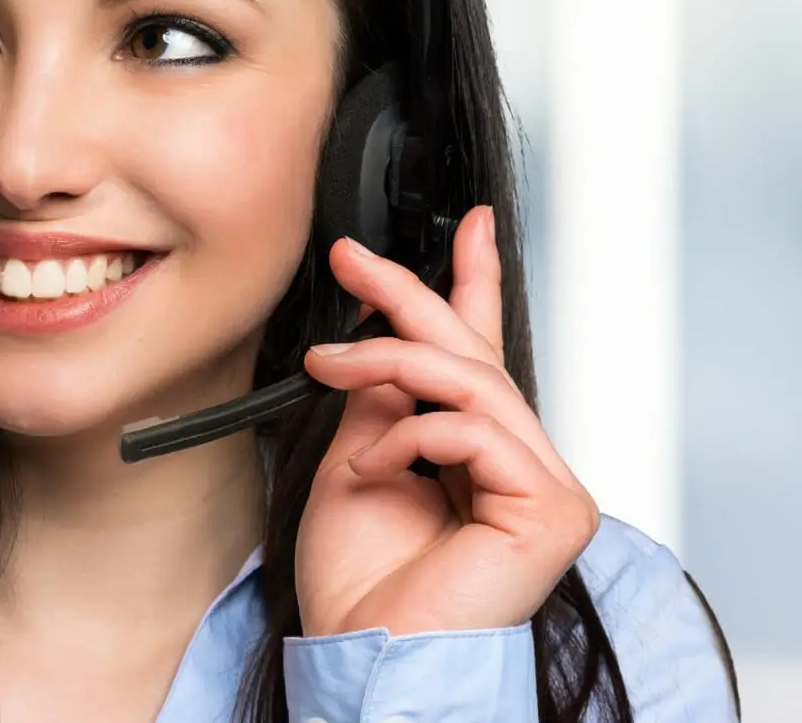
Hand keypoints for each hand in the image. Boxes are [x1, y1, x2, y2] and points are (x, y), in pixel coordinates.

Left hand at [293, 205, 599, 636]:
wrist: (363, 652)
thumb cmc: (360, 584)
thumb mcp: (355, 462)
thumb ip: (380, 400)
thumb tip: (382, 339)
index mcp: (471, 453)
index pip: (480, 354)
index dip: (476, 284)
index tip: (472, 226)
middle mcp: (516, 465)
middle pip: (471, 354)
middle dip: (405, 296)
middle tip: (348, 259)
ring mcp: (542, 487)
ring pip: (468, 381)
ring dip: (386, 361)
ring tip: (328, 369)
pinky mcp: (550, 509)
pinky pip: (474, 432)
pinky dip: (410, 436)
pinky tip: (374, 468)